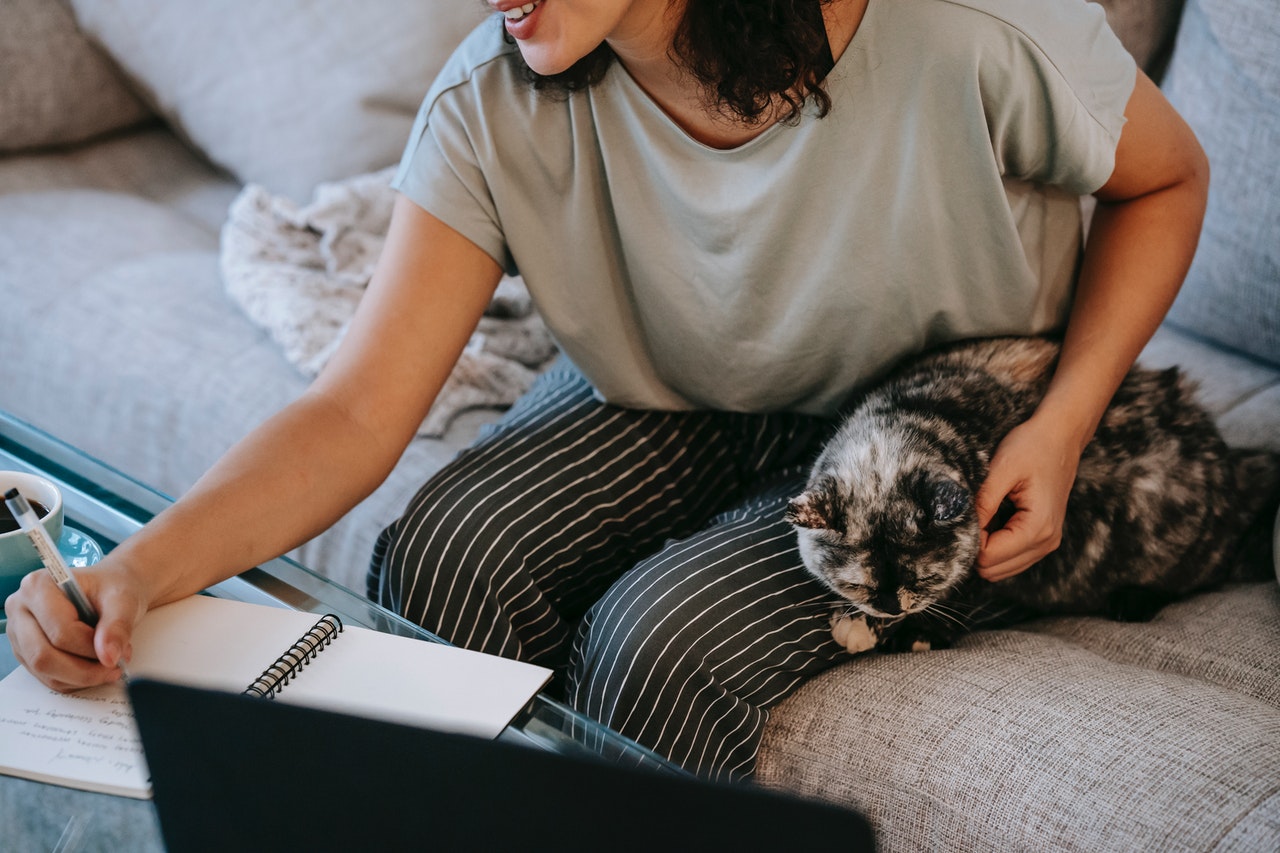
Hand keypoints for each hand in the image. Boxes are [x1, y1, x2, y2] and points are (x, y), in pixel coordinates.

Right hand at [4, 560, 146, 691]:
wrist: (110, 588)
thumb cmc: (112, 587)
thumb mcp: (123, 599)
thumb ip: (117, 626)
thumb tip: (109, 657)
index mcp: (39, 586)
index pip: (60, 631)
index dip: (91, 647)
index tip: (119, 650)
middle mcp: (21, 608)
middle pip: (43, 655)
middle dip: (84, 669)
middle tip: (114, 668)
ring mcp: (19, 632)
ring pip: (43, 670)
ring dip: (80, 677)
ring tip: (108, 666)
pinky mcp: (25, 650)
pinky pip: (46, 676)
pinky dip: (73, 680)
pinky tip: (94, 668)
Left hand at [974, 416, 1081, 581]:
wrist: (1061, 436)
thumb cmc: (1032, 446)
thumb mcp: (1002, 469)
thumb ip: (982, 503)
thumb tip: (959, 529)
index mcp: (1038, 527)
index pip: (989, 558)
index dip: (968, 540)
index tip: (964, 515)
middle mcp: (1047, 542)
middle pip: (993, 570)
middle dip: (974, 548)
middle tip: (969, 515)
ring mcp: (1047, 543)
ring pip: (1000, 569)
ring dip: (984, 548)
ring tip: (982, 515)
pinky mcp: (1042, 539)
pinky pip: (1010, 558)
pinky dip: (995, 545)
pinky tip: (991, 520)